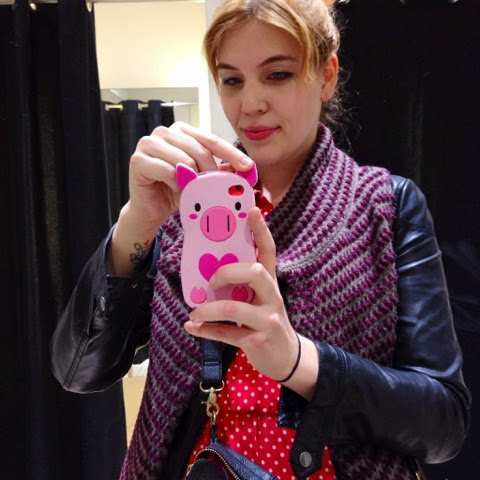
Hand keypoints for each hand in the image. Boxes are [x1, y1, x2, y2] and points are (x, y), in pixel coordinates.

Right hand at [127, 121, 252, 229]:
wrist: (151, 210)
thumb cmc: (175, 191)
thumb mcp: (203, 179)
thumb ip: (221, 170)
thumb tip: (247, 168)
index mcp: (182, 131)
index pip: (212, 140)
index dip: (231, 153)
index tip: (248, 167)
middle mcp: (165, 132)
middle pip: (199, 149)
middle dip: (212, 171)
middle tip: (217, 189)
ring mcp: (149, 143)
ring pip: (184, 159)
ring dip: (193, 179)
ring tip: (195, 191)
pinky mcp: (138, 160)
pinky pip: (166, 171)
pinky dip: (176, 183)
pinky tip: (177, 189)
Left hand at [184, 207, 307, 388]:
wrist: (287, 356)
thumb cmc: (266, 320)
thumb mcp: (261, 299)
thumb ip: (243, 285)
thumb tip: (209, 271)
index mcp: (271, 282)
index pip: (269, 251)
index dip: (261, 230)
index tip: (252, 211)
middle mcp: (272, 297)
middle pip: (255, 272)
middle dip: (227, 272)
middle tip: (211, 280)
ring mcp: (267, 319)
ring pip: (235, 308)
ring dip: (208, 309)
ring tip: (194, 311)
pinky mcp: (258, 341)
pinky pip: (227, 334)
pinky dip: (205, 331)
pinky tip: (192, 327)